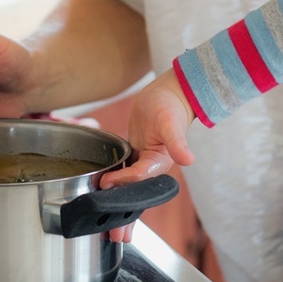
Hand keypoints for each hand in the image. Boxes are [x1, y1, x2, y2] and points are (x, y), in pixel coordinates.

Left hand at [101, 69, 195, 189]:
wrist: (166, 96)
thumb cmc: (170, 107)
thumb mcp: (170, 125)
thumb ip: (177, 144)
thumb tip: (189, 160)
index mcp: (161, 163)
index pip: (139, 177)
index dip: (122, 180)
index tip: (105, 180)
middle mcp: (152, 166)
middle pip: (130, 182)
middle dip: (115, 185)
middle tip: (94, 183)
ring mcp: (143, 161)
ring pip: (125, 177)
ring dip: (112, 180)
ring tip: (93, 180)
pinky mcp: (135, 155)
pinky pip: (122, 166)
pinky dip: (113, 170)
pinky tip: (100, 170)